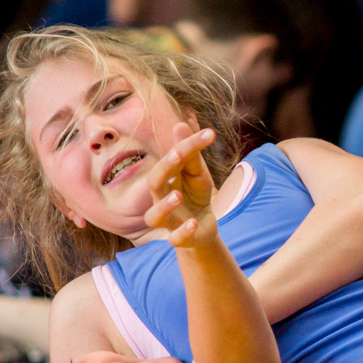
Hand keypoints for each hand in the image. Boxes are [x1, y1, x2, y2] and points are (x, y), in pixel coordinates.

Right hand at [145, 124, 219, 247]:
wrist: (202, 227)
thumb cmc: (195, 195)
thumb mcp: (197, 173)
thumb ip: (191, 153)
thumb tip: (180, 124)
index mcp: (166, 179)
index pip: (171, 159)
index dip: (187, 146)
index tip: (209, 135)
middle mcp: (160, 199)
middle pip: (154, 183)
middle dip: (164, 169)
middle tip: (179, 154)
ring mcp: (167, 220)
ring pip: (154, 216)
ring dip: (165, 205)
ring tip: (177, 196)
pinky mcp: (178, 238)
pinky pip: (174, 238)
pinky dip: (182, 231)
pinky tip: (192, 223)